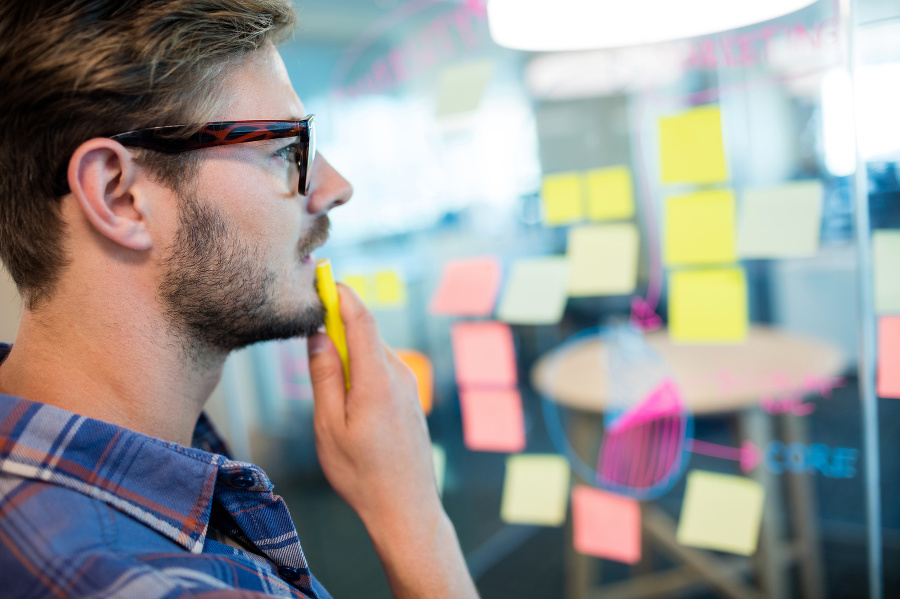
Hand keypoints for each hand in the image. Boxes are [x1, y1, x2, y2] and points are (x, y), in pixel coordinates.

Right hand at [306, 284, 439, 530]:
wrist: (406, 508)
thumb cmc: (362, 474)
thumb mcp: (330, 426)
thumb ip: (324, 375)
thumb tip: (319, 334)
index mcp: (377, 379)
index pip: (361, 318)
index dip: (340, 293)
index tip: (321, 277)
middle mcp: (399, 375)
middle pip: (366, 332)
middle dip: (337, 323)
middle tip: (307, 329)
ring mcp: (409, 385)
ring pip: (373, 351)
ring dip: (347, 350)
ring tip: (325, 383)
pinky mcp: (410, 397)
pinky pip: (381, 368)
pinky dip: (360, 366)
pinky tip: (346, 398)